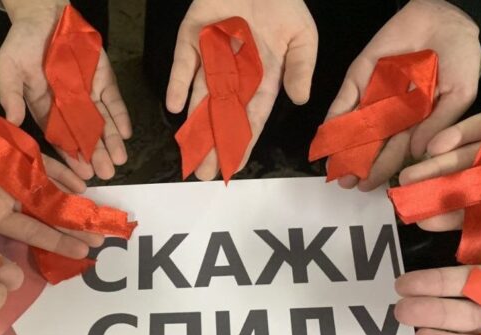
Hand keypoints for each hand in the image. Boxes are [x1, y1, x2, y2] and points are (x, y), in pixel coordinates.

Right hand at [0, 0, 131, 179]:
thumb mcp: (8, 68)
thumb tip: (13, 122)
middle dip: (96, 154)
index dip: (71, 155)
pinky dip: (120, 116)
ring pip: (102, 122)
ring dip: (112, 141)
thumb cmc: (21, 42)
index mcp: (44, 108)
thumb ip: (11, 95)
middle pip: (84, 134)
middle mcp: (68, 106)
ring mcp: (87, 93)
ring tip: (120, 161)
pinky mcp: (103, 79)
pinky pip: (113, 101)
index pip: (60, 137)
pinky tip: (127, 133)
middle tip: (107, 174)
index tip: (82, 173)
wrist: (44, 14)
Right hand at [0, 110, 103, 258]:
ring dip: (73, 200)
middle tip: (102, 238)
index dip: (57, 243)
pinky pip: (43, 161)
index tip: (82, 254)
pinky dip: (62, 170)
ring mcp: (12, 172)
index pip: (32, 233)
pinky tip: (82, 181)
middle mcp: (8, 196)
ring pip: (51, 188)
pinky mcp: (13, 149)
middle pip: (48, 213)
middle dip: (74, 225)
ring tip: (98, 212)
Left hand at [166, 0, 317, 179]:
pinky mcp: (192, 38)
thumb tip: (300, 100)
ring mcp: (211, 57)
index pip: (251, 117)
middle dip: (212, 143)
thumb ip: (301, 68)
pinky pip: (184, 65)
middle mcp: (234, 73)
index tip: (233, 167)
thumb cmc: (284, 3)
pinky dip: (179, 84)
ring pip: (201, 97)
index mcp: (262, 77)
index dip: (242, 142)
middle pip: (222, 115)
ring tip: (188, 154)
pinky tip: (176, 108)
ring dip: (194, 125)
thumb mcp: (303, 37)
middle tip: (203, 172)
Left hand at [330, 0, 479, 190]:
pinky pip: (345, 100)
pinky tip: (326, 136)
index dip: (385, 169)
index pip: (398, 151)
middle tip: (347, 184)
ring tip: (334, 168)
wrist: (444, 18)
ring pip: (355, 126)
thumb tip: (421, 153)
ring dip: (343, 147)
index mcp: (418, 122)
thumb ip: (439, 122)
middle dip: (360, 164)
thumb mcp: (459, 93)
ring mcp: (375, 96)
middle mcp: (393, 113)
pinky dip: (334, 117)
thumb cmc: (460, 57)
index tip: (373, 186)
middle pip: (374, 143)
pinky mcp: (360, 78)